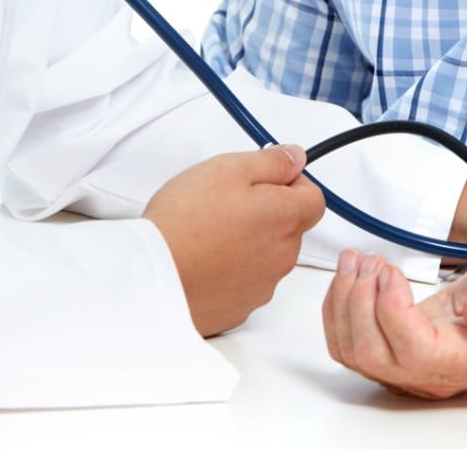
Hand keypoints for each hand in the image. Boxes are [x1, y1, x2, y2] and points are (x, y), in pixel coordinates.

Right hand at [145, 144, 323, 335]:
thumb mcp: (229, 168)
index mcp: (285, 218)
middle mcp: (283, 256)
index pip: (314, 198)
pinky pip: (245, 283)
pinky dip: (230, 271)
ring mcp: (262, 286)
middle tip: (226, 203)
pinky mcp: (239, 308)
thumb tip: (295, 158)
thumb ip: (271, 162)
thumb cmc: (185, 223)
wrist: (152, 276)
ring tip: (208, 233)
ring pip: (267, 256)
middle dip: (266, 213)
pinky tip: (203, 260)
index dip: (291, 184)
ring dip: (249, 243)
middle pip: (289, 228)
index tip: (266, 179)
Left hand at [323, 249, 466, 398]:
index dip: (392, 311)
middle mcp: (436, 373)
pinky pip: (350, 345)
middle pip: (374, 357)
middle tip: (370, 261)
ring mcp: (411, 368)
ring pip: (354, 353)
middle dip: (358, 302)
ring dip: (343, 302)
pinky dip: (338, 310)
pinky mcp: (394, 353)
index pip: (414, 352)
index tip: (392, 272)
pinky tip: (352, 277)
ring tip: (357, 261)